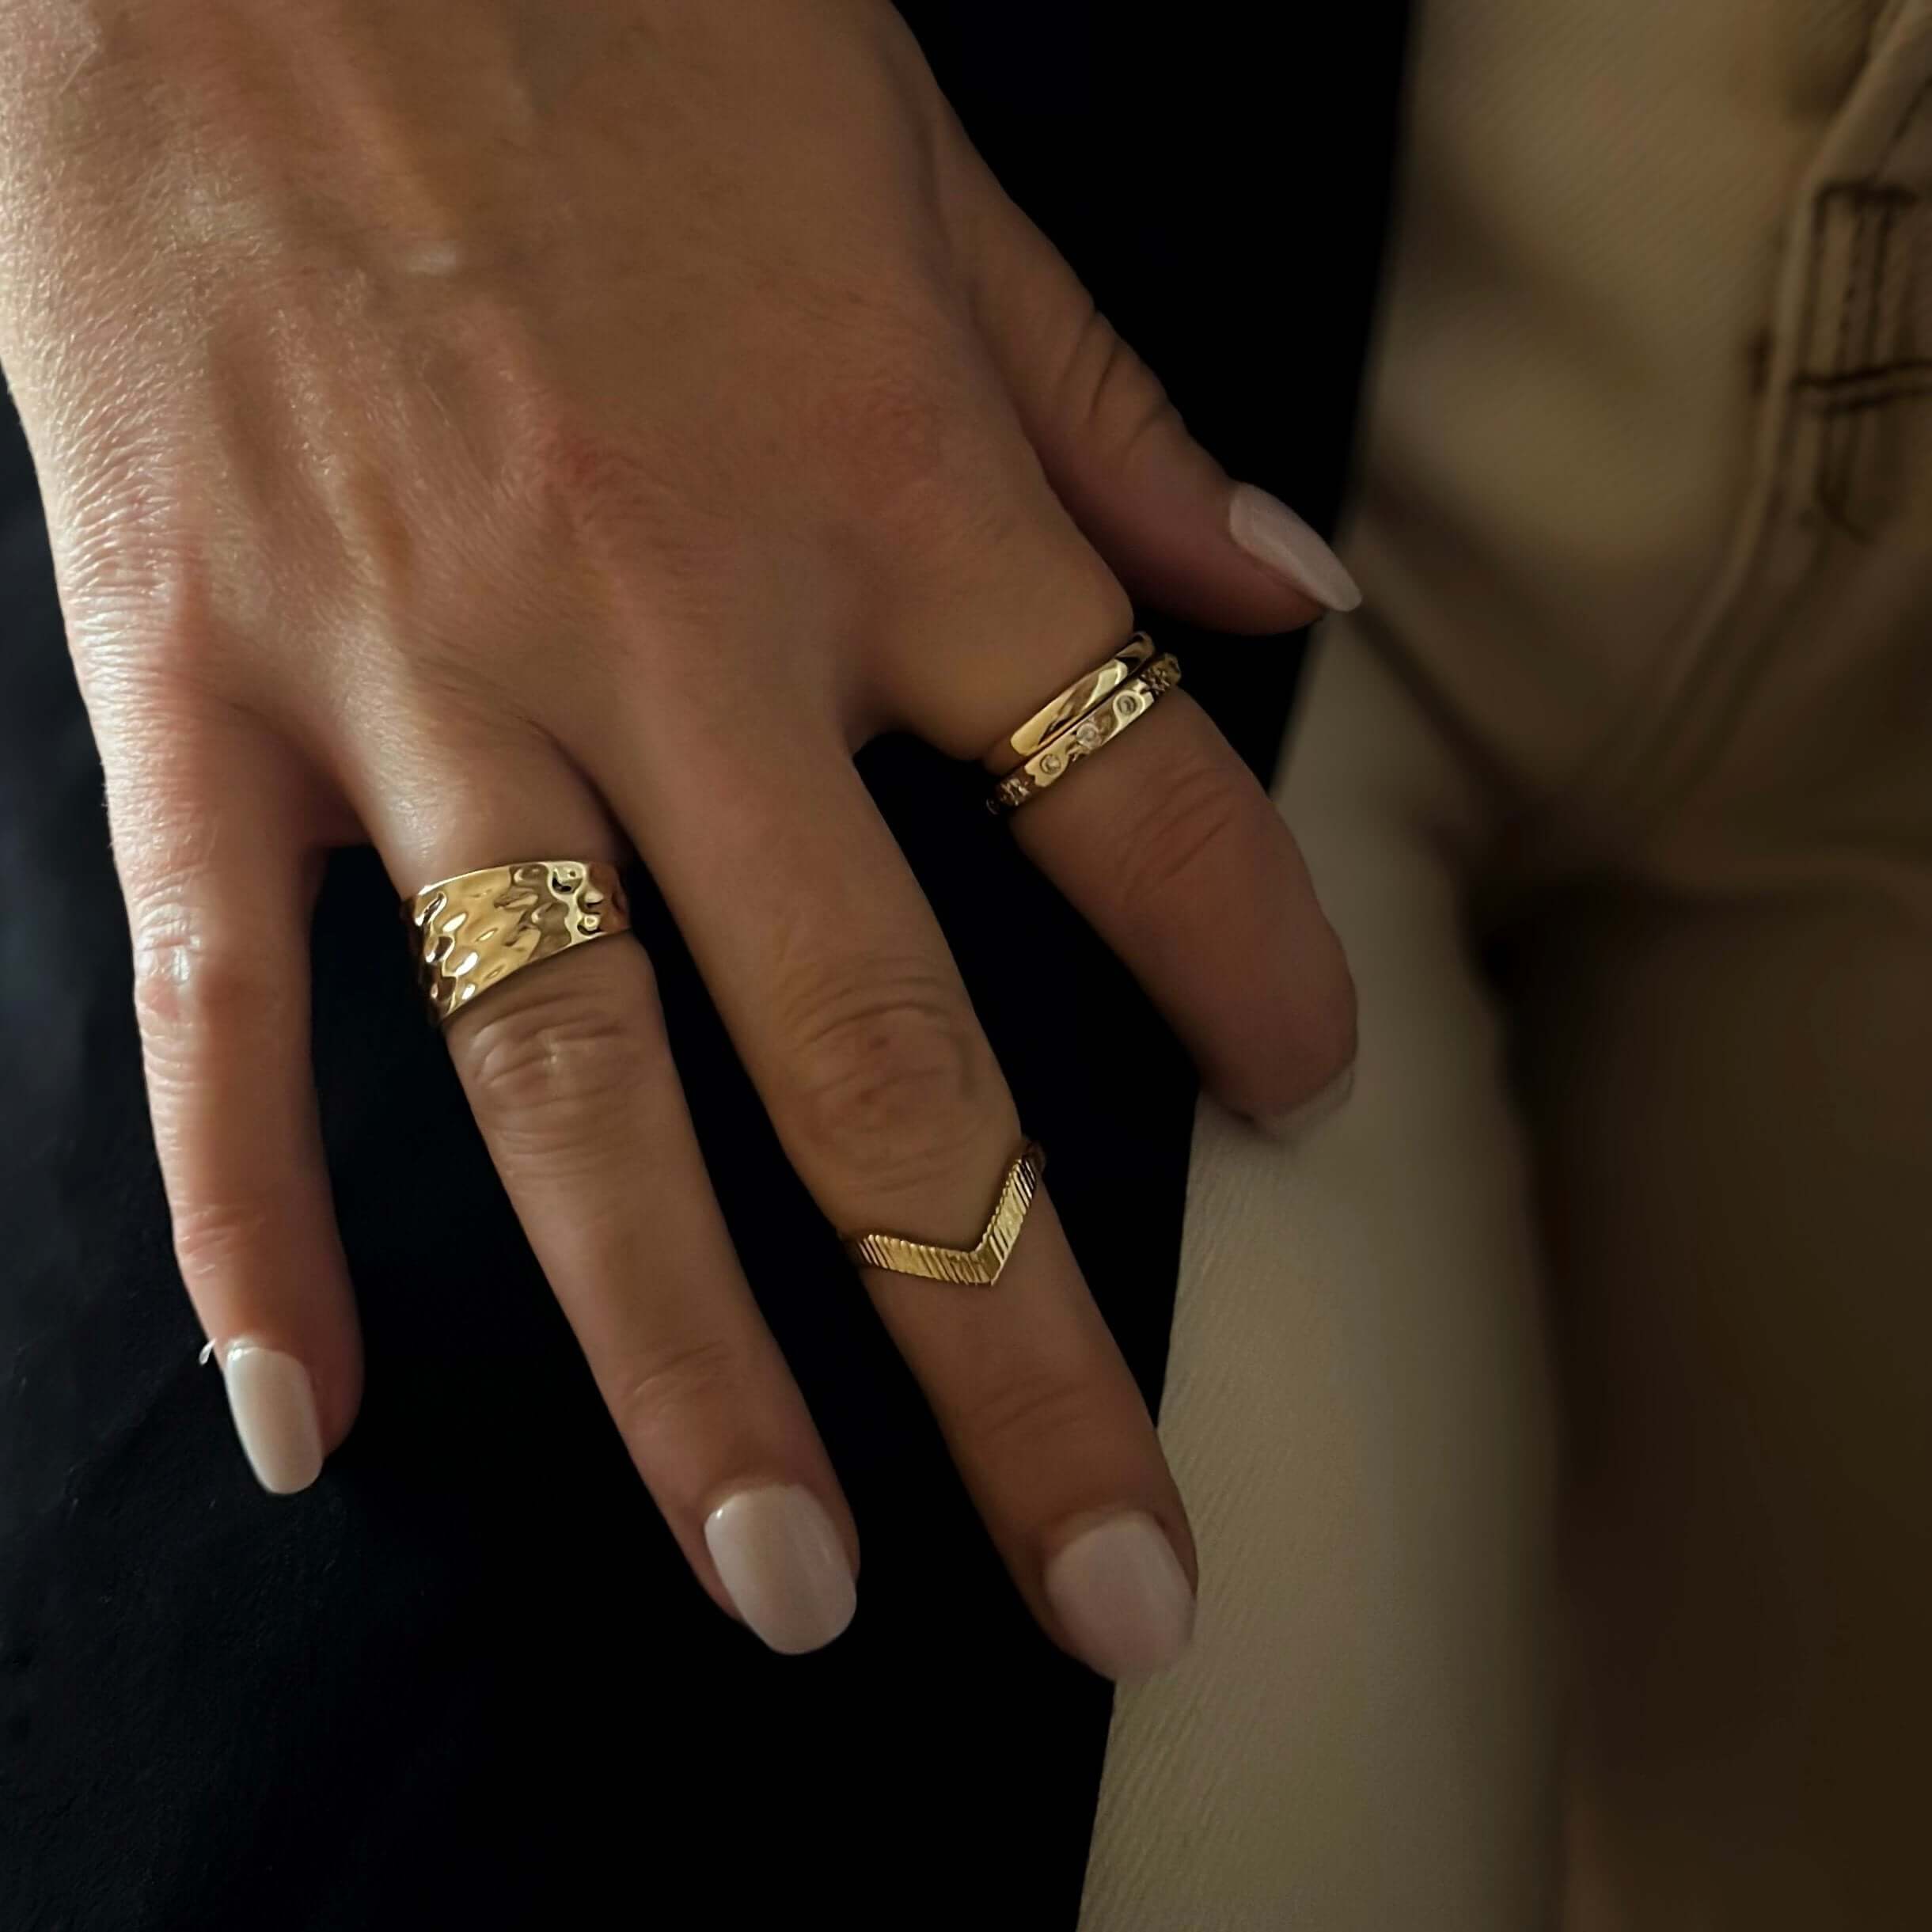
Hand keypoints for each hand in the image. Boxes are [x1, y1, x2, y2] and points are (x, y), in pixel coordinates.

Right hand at [0, 0, 1355, 1674]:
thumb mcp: (914, 166)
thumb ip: (1104, 413)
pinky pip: (224, 1000)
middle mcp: (672, 625)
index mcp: (881, 486)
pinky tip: (308, 1413)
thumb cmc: (604, 0)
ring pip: (566, 1084)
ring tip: (784, 1574)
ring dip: (684, 1358)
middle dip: (1010, 1333)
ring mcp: (413, 674)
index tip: (1309, 1099)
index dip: (1254, 972)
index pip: (1138, 801)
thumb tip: (1285, 602)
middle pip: (884, 1050)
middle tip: (1110, 1572)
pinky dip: (248, 1219)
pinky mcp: (186, 674)